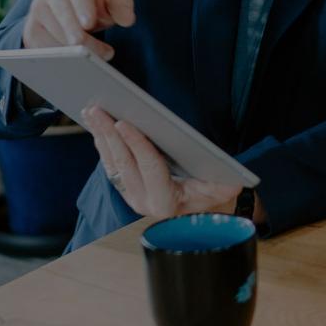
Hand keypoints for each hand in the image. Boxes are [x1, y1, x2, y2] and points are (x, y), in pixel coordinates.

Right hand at [21, 0, 135, 60]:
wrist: (74, 7)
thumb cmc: (97, 1)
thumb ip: (123, 5)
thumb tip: (127, 20)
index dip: (82, 6)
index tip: (89, 23)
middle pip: (62, 13)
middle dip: (77, 33)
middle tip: (92, 51)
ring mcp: (37, 10)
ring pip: (50, 32)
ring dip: (72, 49)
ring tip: (98, 57)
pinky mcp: (31, 30)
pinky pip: (40, 48)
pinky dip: (58, 58)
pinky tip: (76, 64)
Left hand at [80, 106, 240, 219]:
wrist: (197, 215)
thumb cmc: (210, 198)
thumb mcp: (221, 192)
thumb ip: (226, 188)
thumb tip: (234, 183)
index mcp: (166, 202)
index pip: (150, 168)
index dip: (137, 144)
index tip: (123, 123)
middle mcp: (143, 202)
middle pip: (123, 163)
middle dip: (109, 134)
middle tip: (97, 110)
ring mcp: (131, 196)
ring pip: (111, 163)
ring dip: (100, 136)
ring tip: (91, 113)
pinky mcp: (125, 189)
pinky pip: (110, 165)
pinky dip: (102, 144)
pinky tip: (96, 127)